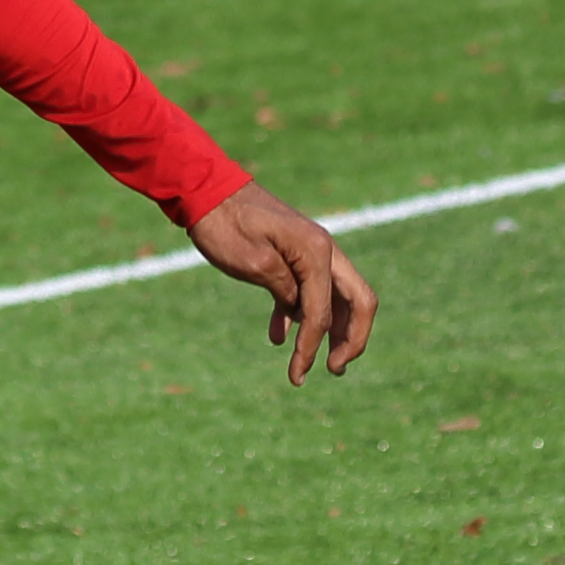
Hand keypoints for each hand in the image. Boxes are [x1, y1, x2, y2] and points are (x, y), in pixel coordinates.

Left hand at [187, 182, 375, 384]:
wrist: (206, 189)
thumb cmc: (224, 224)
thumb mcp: (252, 262)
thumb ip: (285, 290)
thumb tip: (302, 314)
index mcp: (316, 251)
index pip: (323, 312)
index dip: (312, 348)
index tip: (297, 375)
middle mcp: (324, 250)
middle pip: (358, 302)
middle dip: (351, 340)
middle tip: (334, 370)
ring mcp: (312, 252)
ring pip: (338, 299)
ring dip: (333, 332)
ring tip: (318, 363)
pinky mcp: (295, 256)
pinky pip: (310, 291)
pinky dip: (301, 316)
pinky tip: (278, 337)